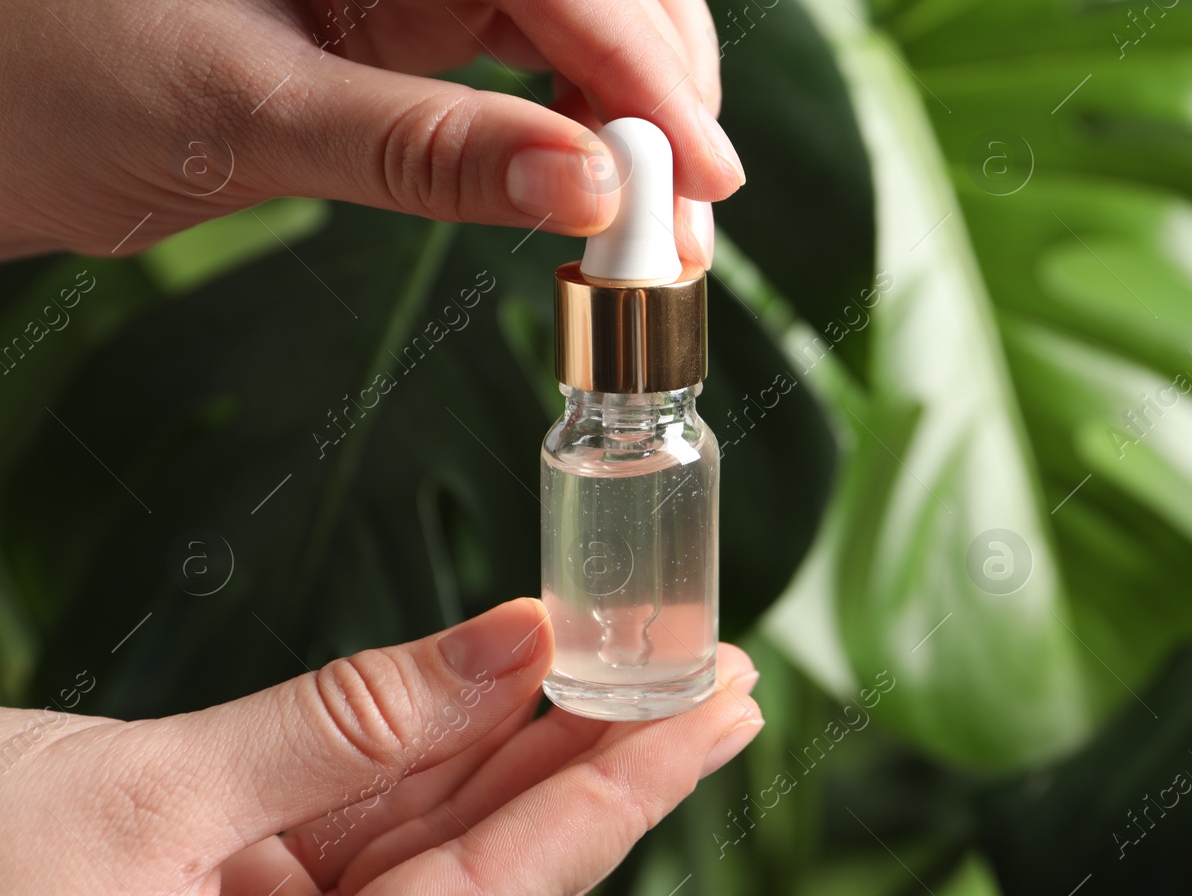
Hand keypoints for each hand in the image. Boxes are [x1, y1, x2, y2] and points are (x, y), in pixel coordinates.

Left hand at [0, 0, 738, 263]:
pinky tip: (610, 184)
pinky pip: (546, 48)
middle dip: (654, 77)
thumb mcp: (243, 117)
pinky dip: (591, 119)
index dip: (626, 47)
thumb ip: (427, 152)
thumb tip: (593, 193)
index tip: (696, 161)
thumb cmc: (60, 83)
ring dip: (641, 101)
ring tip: (668, 218)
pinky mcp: (425, 6)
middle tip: (695, 206)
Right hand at [0, 598, 763, 893]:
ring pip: (444, 820)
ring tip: (639, 660)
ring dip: (539, 736)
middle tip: (713, 678)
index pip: (514, 885)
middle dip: (612, 762)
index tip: (716, 713)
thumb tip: (506, 642)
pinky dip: (437, 731)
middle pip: (503, 857)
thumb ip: (345, 726)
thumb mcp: (151, 796)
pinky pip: (368, 801)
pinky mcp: (240, 870)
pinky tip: (511, 673)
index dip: (625, 791)